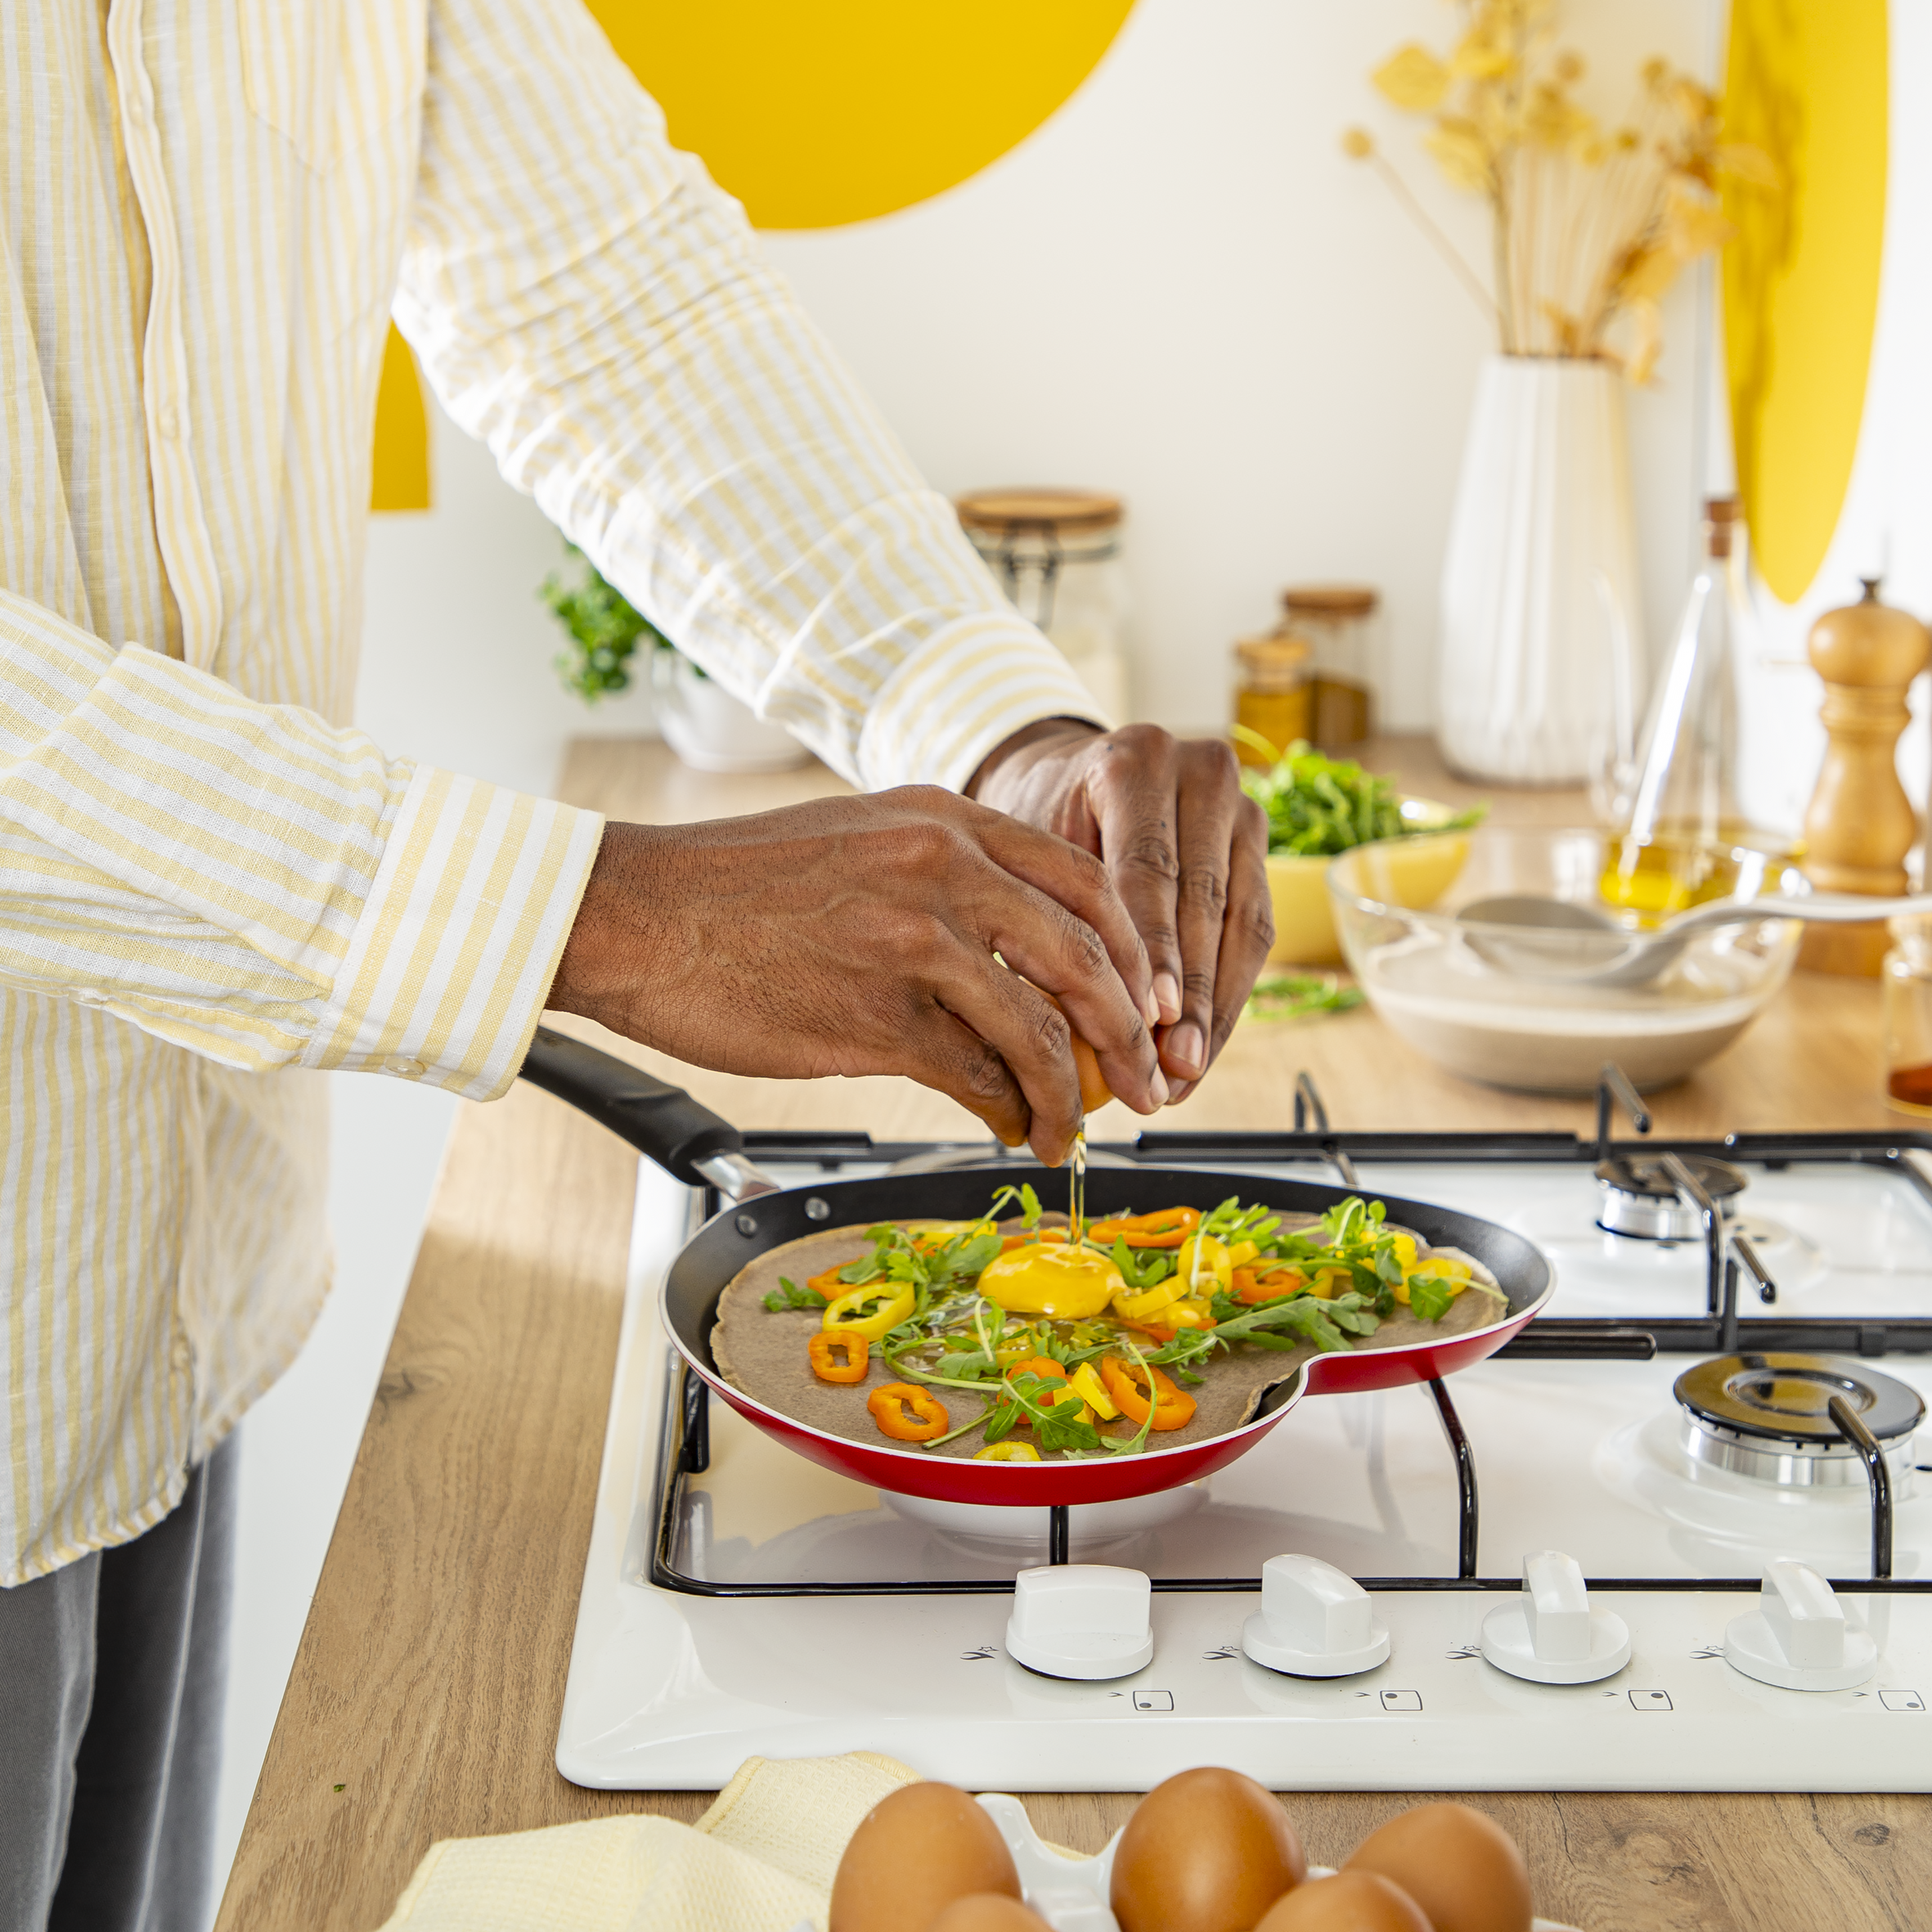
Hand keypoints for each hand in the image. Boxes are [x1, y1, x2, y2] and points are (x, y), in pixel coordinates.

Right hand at [546, 787, 1166, 1162]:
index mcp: (944, 818)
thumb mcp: (859, 841)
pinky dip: (1007, 1110)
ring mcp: (910, 941)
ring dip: (1071, 1095)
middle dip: (1131, 1033)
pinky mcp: (873, 1016)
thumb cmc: (735, 887)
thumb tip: (1019, 960)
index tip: (1151, 1004)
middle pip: (1087, 956)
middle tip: (1149, 1082)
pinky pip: (975, 1074)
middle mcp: (942, 867)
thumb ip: (945, 879)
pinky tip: (1010, 1127)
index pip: (1086, 882)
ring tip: (1072, 1131)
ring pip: (1038, 1028)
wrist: (634, 912)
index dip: (1134, 955)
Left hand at [968, 721, 1273, 1101]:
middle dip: (1188, 996)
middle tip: (1170, 1068)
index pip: (1150, 869)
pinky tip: (1202, 1050)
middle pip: (1203, 899)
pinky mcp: (1258, 846)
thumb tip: (1050, 1023)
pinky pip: (1254, 930)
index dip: (1155, 951)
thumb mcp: (1025, 848)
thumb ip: (1046, 912)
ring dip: (1215, 1008)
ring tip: (1186, 1075)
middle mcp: (1200, 771)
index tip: (1151, 1020)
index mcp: (1132, 761)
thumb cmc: (1035, 821)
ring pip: (1241, 922)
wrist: (1069, 779)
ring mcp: (1241, 806)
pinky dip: (1228, 996)